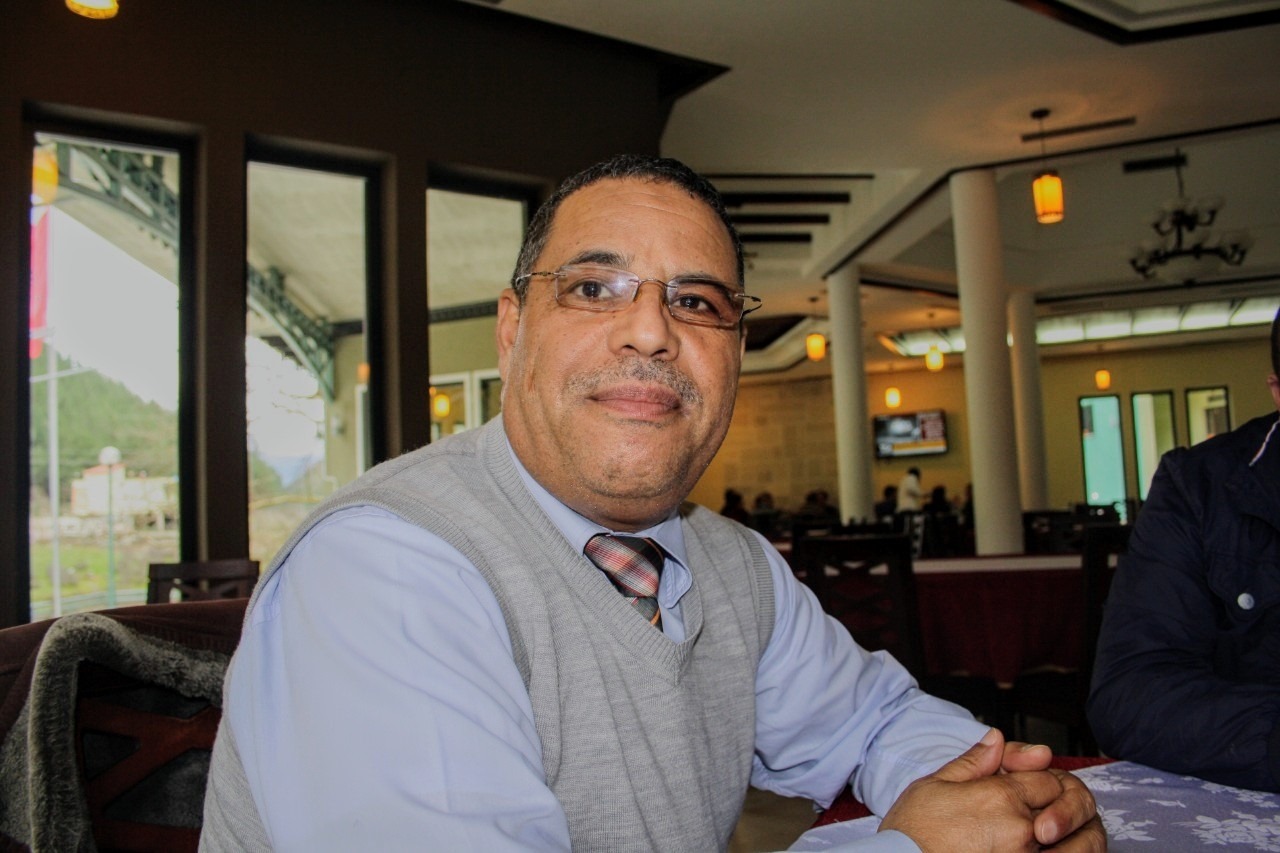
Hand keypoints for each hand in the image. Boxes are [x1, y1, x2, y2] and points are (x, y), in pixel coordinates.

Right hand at [878, 728, 1104, 851]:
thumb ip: (972, 762)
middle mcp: (1022, 829)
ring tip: (1064, 842)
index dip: (1045, 781)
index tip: (1036, 790)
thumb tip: (996, 738)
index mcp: (1001, 797)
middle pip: (1068, 810)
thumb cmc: (912, 834)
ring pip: (1080, 848)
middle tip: (1054, 818)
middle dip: (1067, 810)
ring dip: (1080, 842)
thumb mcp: (934, 785)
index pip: (1048, 779)